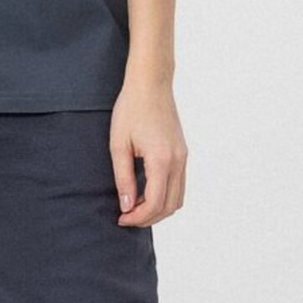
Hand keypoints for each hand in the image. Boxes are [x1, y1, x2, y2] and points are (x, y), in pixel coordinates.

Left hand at [109, 78, 187, 225]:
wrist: (151, 84)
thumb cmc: (131, 110)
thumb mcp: (119, 145)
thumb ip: (123, 178)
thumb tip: (127, 205)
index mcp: (162, 159)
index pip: (155, 202)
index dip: (138, 216)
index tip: (121, 218)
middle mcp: (178, 161)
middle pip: (170, 206)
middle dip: (148, 218)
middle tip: (126, 217)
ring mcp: (183, 157)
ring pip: (178, 199)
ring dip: (158, 209)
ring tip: (135, 207)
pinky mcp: (183, 153)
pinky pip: (179, 185)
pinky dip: (165, 196)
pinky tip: (145, 192)